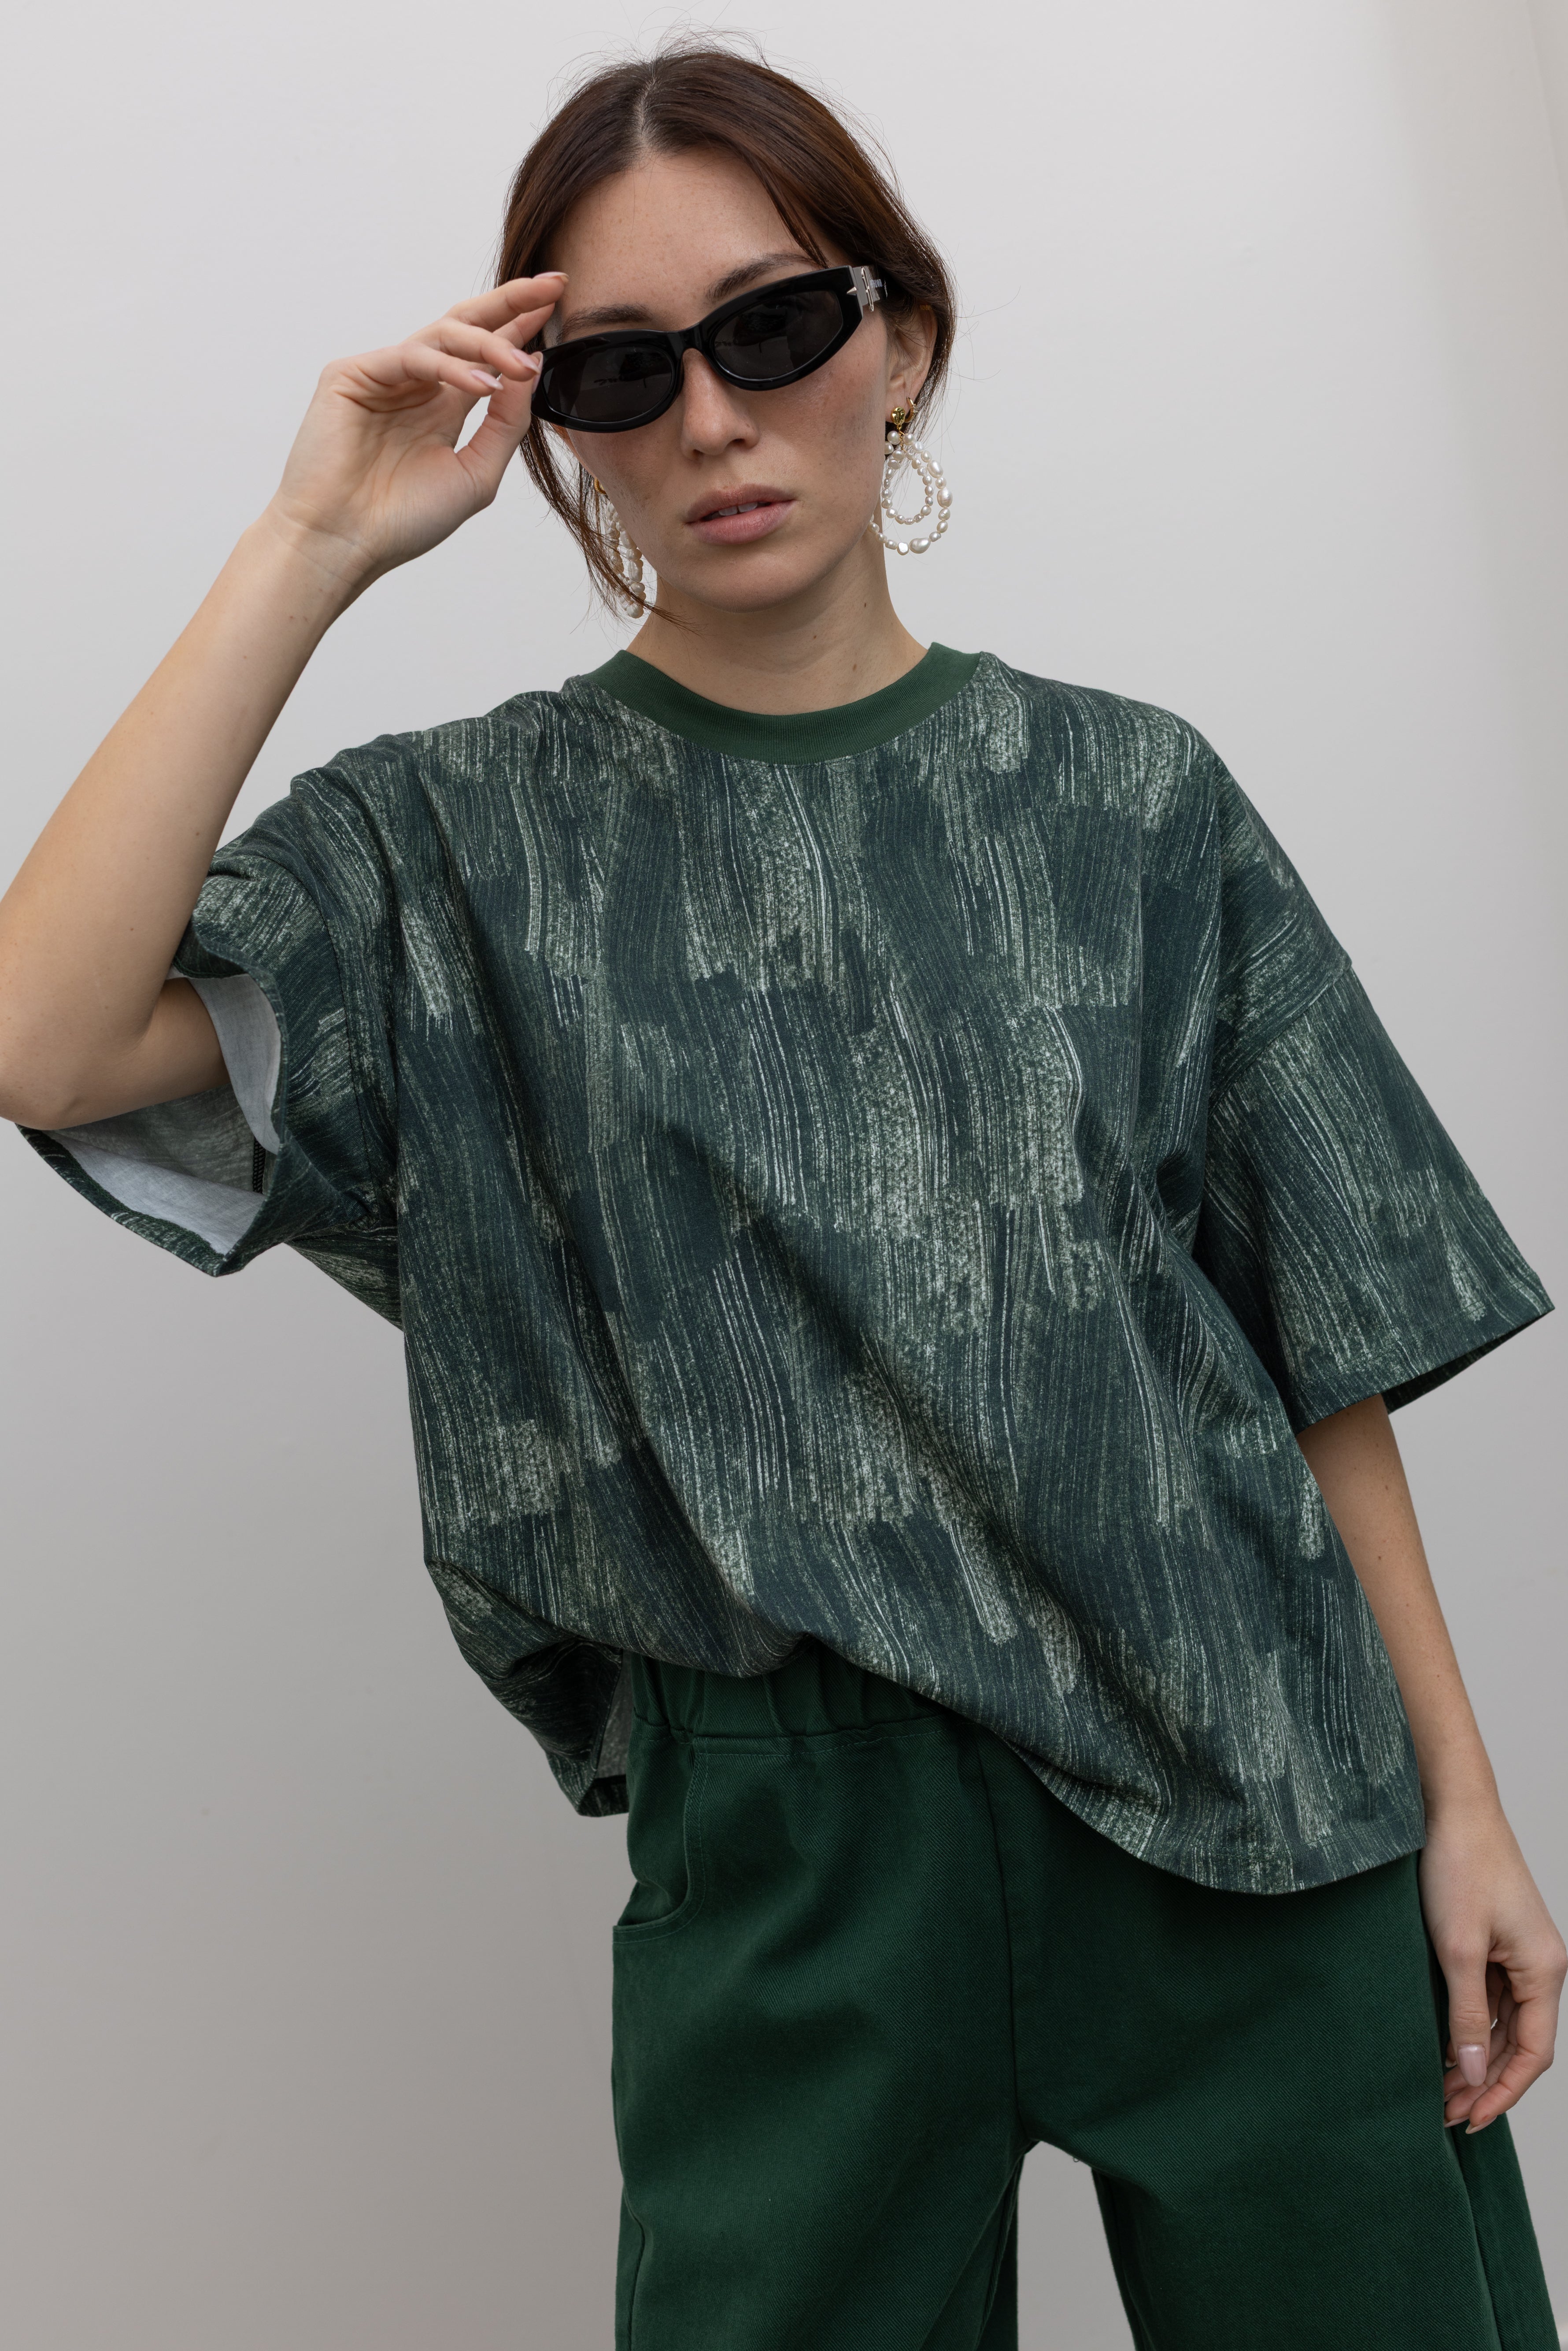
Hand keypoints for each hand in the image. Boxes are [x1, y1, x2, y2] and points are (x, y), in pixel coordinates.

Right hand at [261, 275, 564, 594]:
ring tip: (523, 366)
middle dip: (510, 303)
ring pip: (443, 336)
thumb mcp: (476, 474)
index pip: (485, 353)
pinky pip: (412, 356)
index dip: (520, 325)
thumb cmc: (403, 520)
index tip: (558, 301)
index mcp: (442, 406)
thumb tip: (533, 364)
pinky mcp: (352, 375)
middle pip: (466, 325)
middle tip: (552, 286)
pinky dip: (450, 368)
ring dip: (489, 345)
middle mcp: (415, 384)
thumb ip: (506, 422)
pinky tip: (483, 385)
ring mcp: (383, 376)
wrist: (345, 544)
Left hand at [1418, 1802, 1564, 2132]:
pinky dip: (1470, 2026)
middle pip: (1520, 2043)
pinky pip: (1490, 1998)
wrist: (1452, 1807)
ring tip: (1439, 2090)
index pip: (1534, 2053)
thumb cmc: (1459, 1867)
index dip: (1503, 2092)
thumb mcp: (1458, 1950)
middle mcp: (1540, 1966)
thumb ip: (1468, 2015)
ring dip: (1475, 2058)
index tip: (1470, 2120)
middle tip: (1445, 2113)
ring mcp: (1519, 1954)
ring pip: (1504, 2023)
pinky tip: (1443, 2045)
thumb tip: (1474, 2073)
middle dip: (1485, 2081)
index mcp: (1545, 1970)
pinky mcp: (1496, 1941)